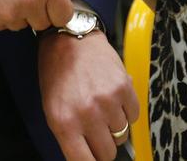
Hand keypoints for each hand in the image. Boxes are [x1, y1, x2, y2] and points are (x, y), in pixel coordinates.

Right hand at [0, 0, 73, 31]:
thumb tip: (50, 0)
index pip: (63, 16)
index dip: (54, 11)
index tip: (47, 8)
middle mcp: (31, 2)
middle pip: (42, 24)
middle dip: (32, 13)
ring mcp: (11, 15)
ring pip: (19, 25)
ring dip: (13, 14)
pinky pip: (0, 26)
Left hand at [38, 31, 138, 160]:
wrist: (70, 37)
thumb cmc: (57, 72)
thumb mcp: (52, 108)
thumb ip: (69, 137)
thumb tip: (89, 157)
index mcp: (64, 123)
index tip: (93, 157)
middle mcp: (87, 115)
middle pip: (107, 153)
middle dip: (103, 145)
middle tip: (97, 129)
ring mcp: (107, 101)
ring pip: (122, 135)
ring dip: (115, 125)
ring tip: (103, 106)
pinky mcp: (123, 86)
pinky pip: (134, 115)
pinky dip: (127, 110)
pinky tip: (114, 97)